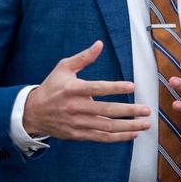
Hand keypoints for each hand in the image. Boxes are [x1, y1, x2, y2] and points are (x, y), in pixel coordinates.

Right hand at [22, 41, 150, 141]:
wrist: (33, 112)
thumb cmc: (52, 87)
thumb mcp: (64, 68)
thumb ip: (83, 58)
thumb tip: (99, 44)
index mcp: (73, 89)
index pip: (97, 88)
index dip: (115, 87)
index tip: (132, 86)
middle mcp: (76, 108)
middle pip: (106, 111)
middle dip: (129, 111)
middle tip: (147, 110)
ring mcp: (78, 123)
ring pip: (107, 127)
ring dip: (128, 127)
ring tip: (145, 124)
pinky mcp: (78, 135)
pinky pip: (101, 137)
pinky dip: (118, 137)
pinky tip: (132, 134)